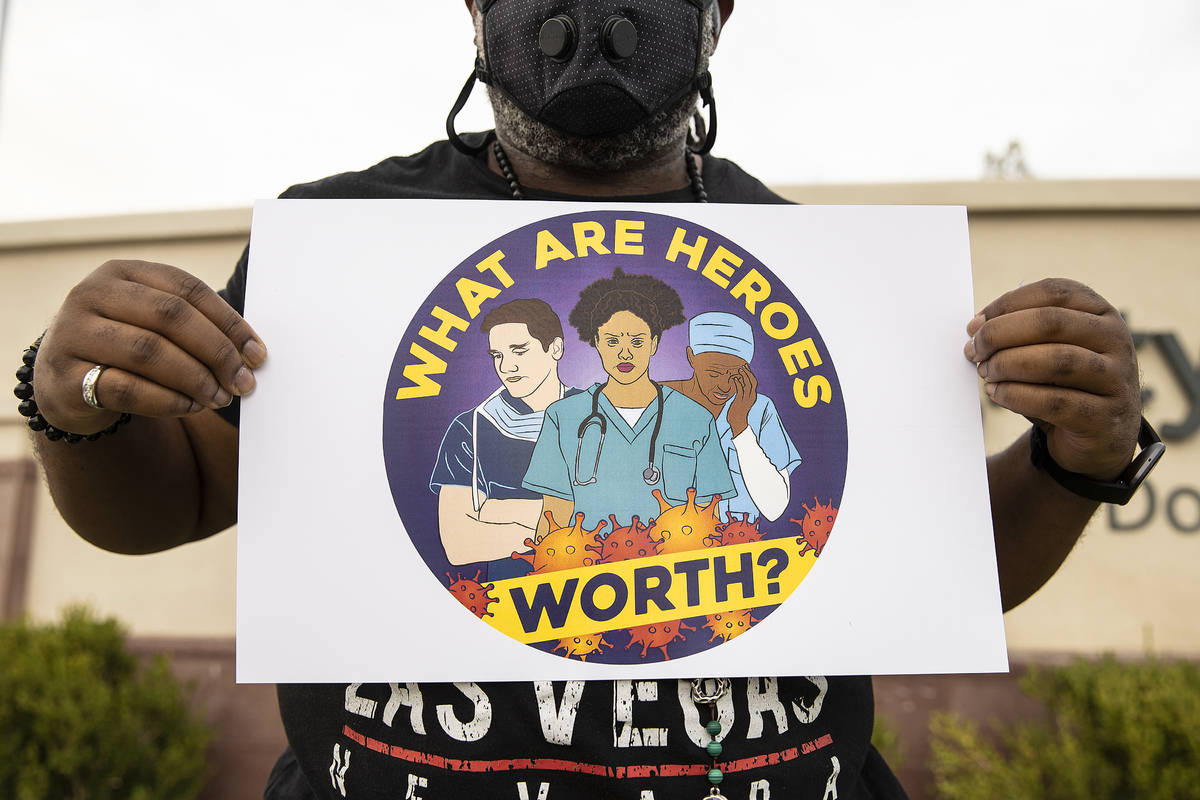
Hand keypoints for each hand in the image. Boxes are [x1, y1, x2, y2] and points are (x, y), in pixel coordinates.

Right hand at [32, 260, 265, 434]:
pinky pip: (125, 388)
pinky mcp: (64, 377)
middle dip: (216, 352)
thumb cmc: (127, 347)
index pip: (187, 289)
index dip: (228, 322)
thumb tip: (252, 354)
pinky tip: (190, 406)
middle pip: (170, 316)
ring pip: (148, 352)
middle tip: (243, 382)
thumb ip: (196, 327)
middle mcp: (91, 295)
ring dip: (195, 378)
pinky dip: (166, 400)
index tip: (257, 354)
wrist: (65, 382)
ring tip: (220, 397)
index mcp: (122, 273)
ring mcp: (72, 334)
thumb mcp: (154, 325)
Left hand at [726, 365, 757, 436]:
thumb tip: (738, 387)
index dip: (750, 374)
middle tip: (743, 366)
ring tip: (739, 369)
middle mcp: (752, 397)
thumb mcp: (742, 402)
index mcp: (753, 396)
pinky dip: (738, 383)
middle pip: (753, 381)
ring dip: (743, 375)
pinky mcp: (740, 401)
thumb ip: (742, 394)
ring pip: (747, 384)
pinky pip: (740, 389)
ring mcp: (746, 399)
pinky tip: (734, 378)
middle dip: (748, 372)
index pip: (754, 382)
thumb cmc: (738, 412)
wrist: (738, 423)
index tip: (746, 368)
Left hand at [964, 278, 1139, 479]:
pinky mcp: (1105, 417)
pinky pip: (1055, 402)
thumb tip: (976, 329)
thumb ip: (1020, 334)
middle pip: (1051, 322)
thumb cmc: (1064, 384)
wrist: (1099, 437)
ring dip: (1007, 364)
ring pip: (1056, 360)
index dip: (1008, 304)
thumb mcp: (1047, 350)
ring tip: (985, 372)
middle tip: (974, 350)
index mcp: (1100, 314)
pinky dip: (1016, 396)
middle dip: (1001, 333)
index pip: (1054, 292)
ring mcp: (1116, 379)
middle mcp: (1115, 340)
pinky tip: (996, 393)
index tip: (975, 324)